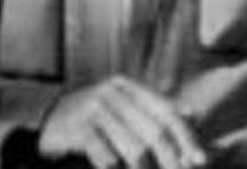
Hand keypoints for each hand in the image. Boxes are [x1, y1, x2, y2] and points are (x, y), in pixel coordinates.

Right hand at [38, 75, 208, 168]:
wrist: (46, 120)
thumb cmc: (91, 118)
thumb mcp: (123, 108)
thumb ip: (154, 111)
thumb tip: (193, 114)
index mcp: (127, 87)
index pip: (165, 111)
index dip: (185, 136)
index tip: (200, 160)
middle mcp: (112, 93)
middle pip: (153, 131)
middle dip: (170, 160)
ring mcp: (93, 109)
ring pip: (133, 148)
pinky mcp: (77, 128)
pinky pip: (106, 156)